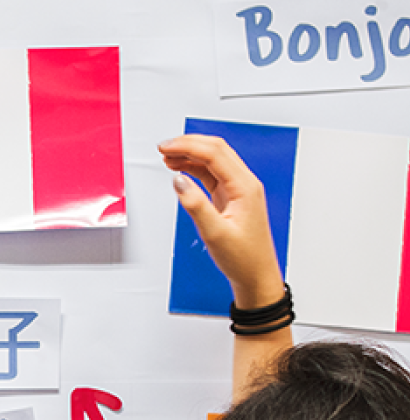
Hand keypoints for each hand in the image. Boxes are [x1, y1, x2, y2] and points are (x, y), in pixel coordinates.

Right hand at [158, 134, 283, 307]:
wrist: (256, 275)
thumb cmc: (243, 258)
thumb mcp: (215, 234)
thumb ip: (195, 205)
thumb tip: (178, 181)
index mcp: (245, 188)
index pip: (214, 154)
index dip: (187, 146)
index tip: (165, 147)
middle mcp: (244, 184)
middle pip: (216, 149)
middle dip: (188, 144)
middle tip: (163, 147)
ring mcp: (238, 189)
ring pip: (213, 159)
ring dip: (190, 154)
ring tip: (167, 157)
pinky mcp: (230, 196)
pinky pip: (211, 172)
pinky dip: (193, 166)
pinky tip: (180, 168)